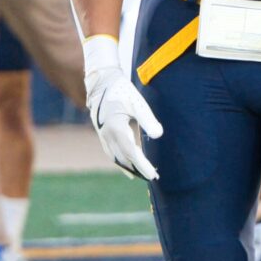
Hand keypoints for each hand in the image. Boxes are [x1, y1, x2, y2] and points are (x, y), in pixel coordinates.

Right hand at [83, 35, 164, 177]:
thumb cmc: (122, 90)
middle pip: (122, 158)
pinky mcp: (102, 133)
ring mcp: (102, 134)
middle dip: (136, 169)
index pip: (130, 152)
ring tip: (140, 175)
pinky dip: (119, 160)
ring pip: (114, 157)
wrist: (102, 82)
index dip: (141, 165)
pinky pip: (110, 151)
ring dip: (127, 167)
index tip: (153, 174)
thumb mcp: (137, 103)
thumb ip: (148, 119)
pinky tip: (127, 163)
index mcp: (116, 128)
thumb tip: (159, 135)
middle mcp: (107, 134)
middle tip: (151, 177)